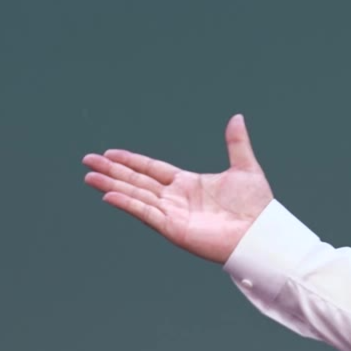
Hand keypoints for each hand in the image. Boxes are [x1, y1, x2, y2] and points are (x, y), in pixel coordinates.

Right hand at [81, 113, 273, 264]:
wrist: (262, 232)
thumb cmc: (257, 206)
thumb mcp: (245, 168)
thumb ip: (236, 143)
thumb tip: (237, 117)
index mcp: (188, 184)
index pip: (152, 169)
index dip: (131, 161)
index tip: (109, 153)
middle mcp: (176, 199)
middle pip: (137, 181)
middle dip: (112, 171)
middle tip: (88, 161)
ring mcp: (173, 214)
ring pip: (136, 195)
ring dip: (112, 185)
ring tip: (89, 177)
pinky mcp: (174, 229)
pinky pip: (146, 213)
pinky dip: (127, 204)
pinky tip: (109, 195)